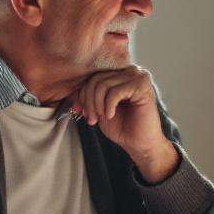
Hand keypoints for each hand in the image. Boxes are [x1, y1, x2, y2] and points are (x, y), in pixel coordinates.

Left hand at [71, 65, 177, 181]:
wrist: (140, 144)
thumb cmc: (122, 127)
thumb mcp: (99, 108)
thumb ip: (88, 96)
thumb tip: (71, 92)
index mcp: (121, 73)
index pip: (93, 76)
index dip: (82, 94)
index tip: (80, 112)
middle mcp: (131, 70)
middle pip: (97, 79)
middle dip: (89, 101)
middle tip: (91, 118)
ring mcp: (138, 76)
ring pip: (103, 85)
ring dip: (97, 105)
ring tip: (101, 118)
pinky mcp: (142, 86)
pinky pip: (114, 92)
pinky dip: (108, 106)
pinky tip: (111, 116)